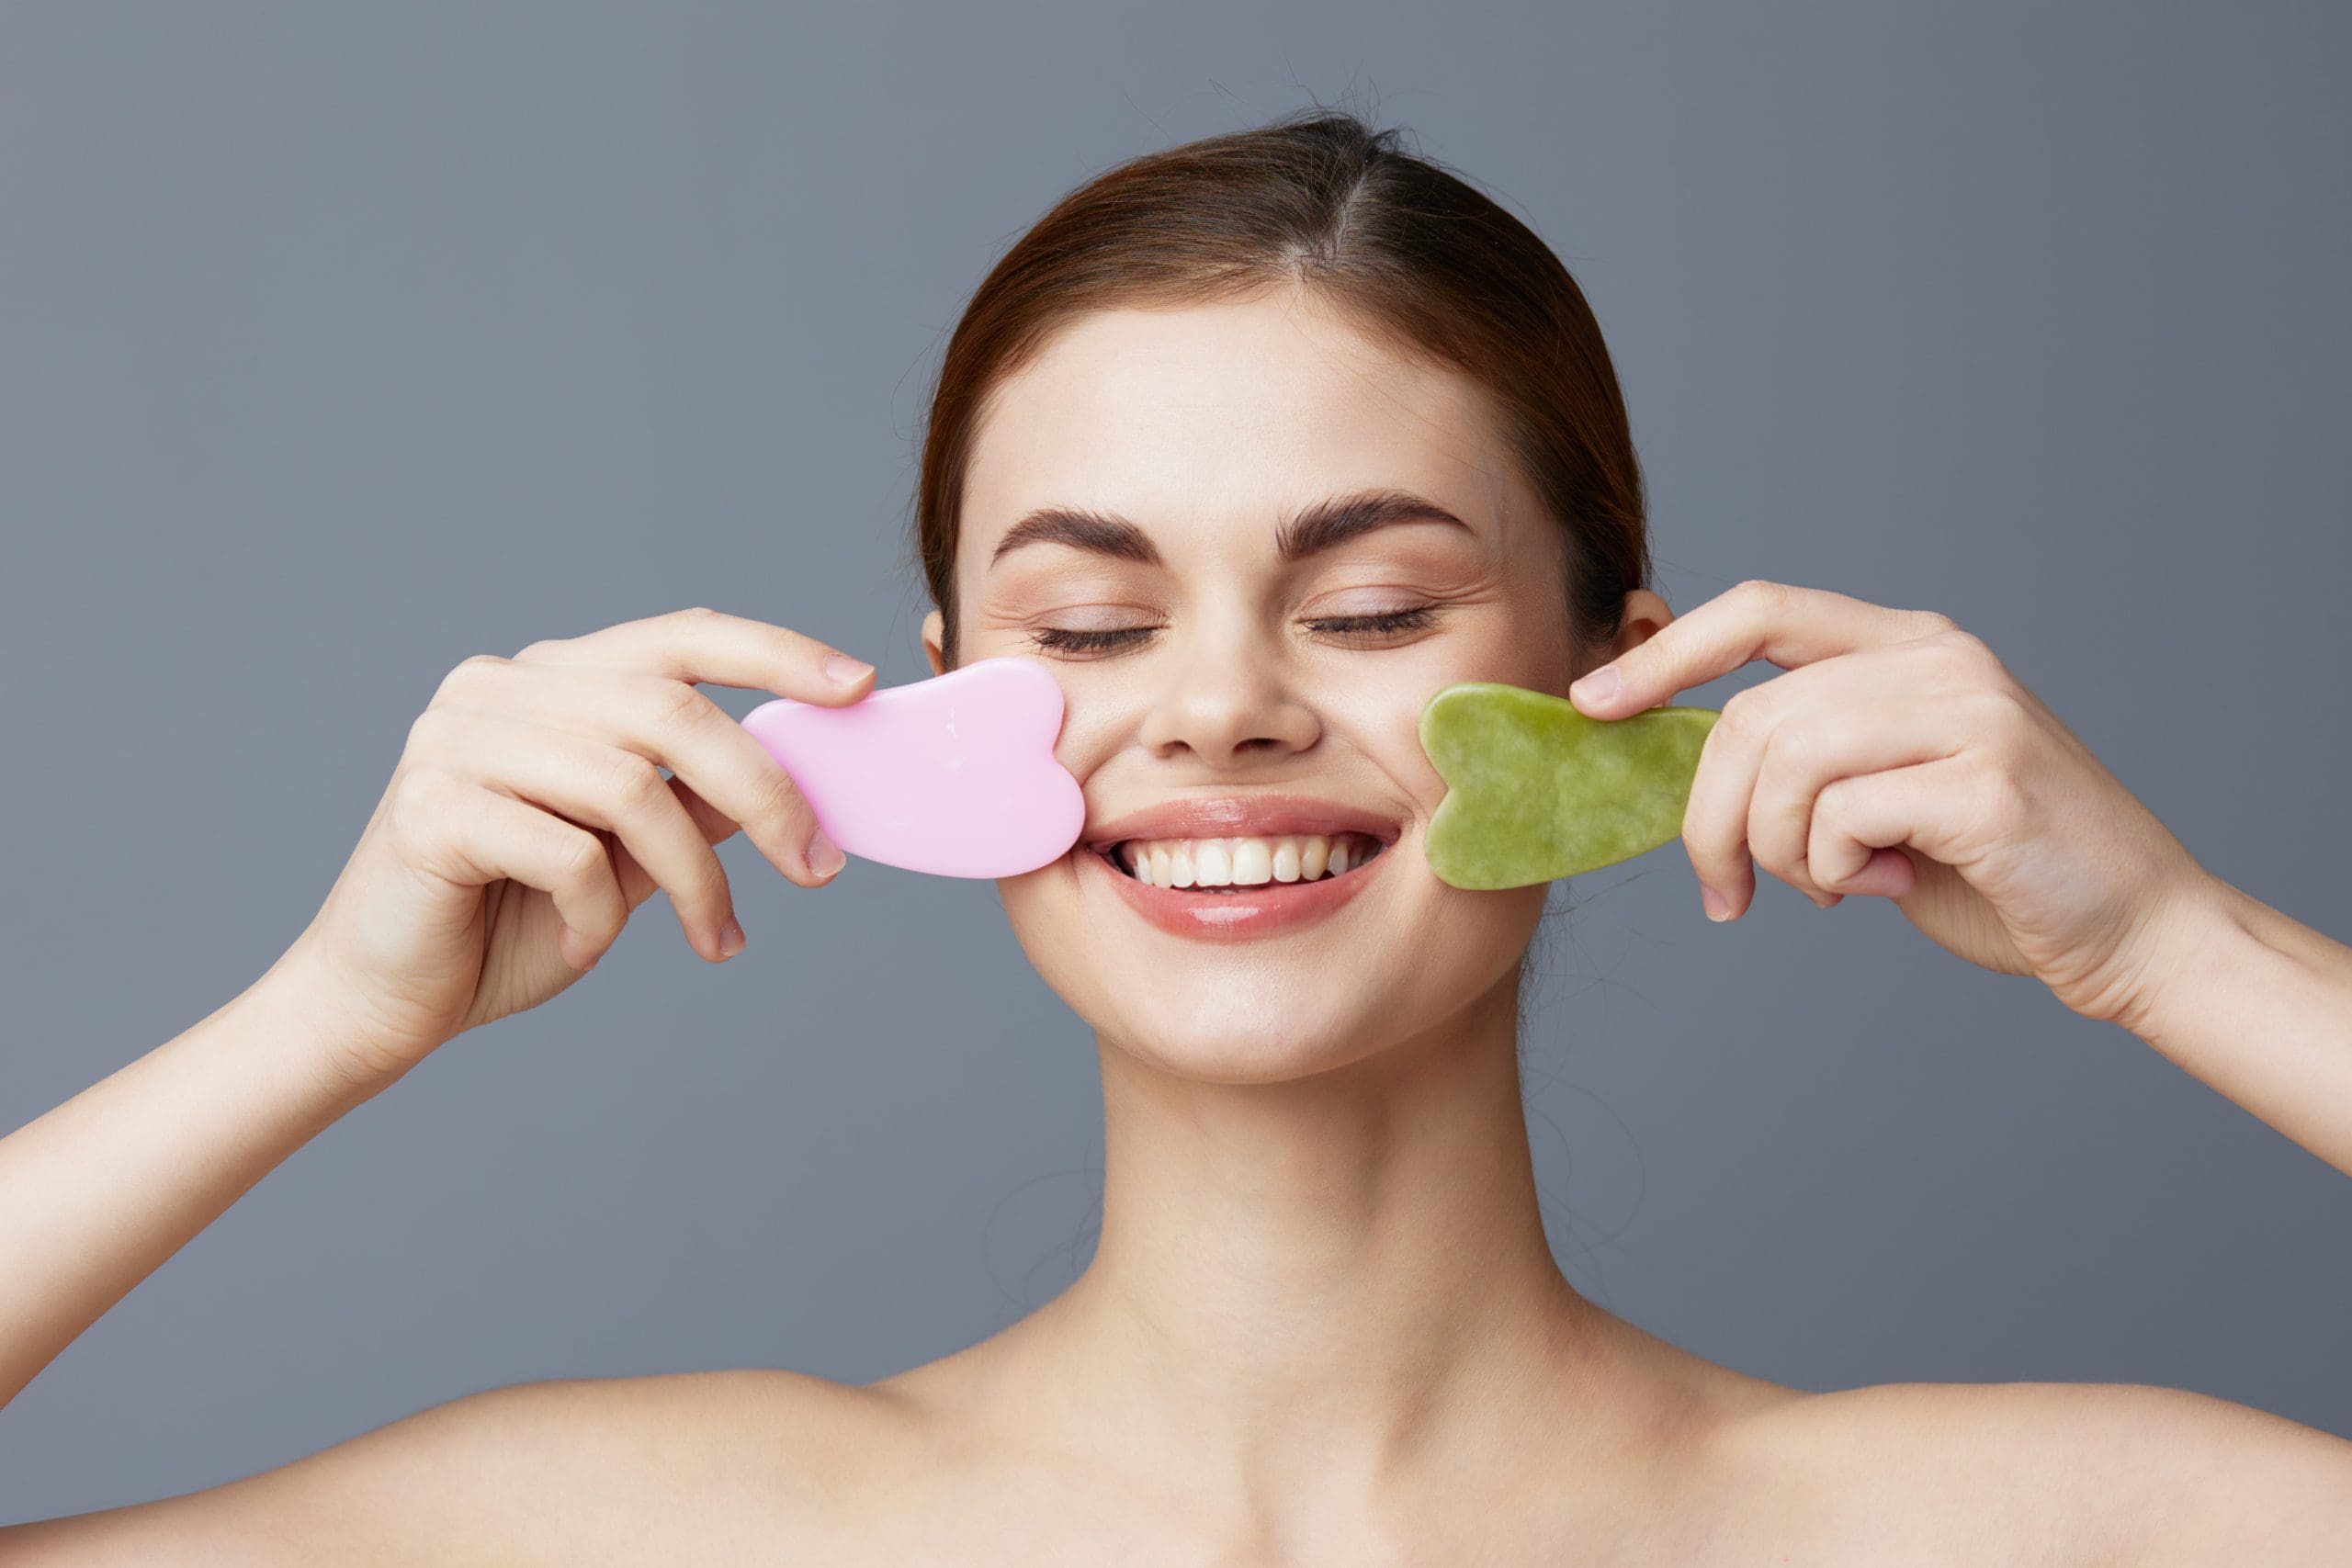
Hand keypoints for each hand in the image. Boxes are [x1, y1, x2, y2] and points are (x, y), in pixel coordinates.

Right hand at [278, 606, 875, 1085]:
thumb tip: (796, 772)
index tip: (858, 686)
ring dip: (696, 877)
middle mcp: (500, 687)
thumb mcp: (630, 858)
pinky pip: (568, 852)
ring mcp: (456, 739)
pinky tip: (586, 945)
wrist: (385, 1000)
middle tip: (819, 869)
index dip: (775, 654)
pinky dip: (601, 914)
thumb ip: (695, 804)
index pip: (680, 639)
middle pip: (671, 713)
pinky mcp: (429, 806)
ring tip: (713, 937)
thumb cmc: (511, 921)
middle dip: (767, 794)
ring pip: (631, 787)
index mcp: (552, 680)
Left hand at [1567, 580, 2214, 1028]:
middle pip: (1752, 714)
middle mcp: (1940, 660)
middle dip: (1711, 816)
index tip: (1594, 704)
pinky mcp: (1986, 780)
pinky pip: (1841, 819)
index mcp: (1909, 646)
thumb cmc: (1995, 870)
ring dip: (1779, 851)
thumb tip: (1684, 764)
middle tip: (1727, 888)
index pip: (1761, 608)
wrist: (2135, 931)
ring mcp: (1971, 711)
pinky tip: (1889, 891)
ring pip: (1786, 763)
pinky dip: (1837, 873)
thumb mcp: (1884, 792)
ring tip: (1830, 889)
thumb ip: (1808, 757)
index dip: (1667, 653)